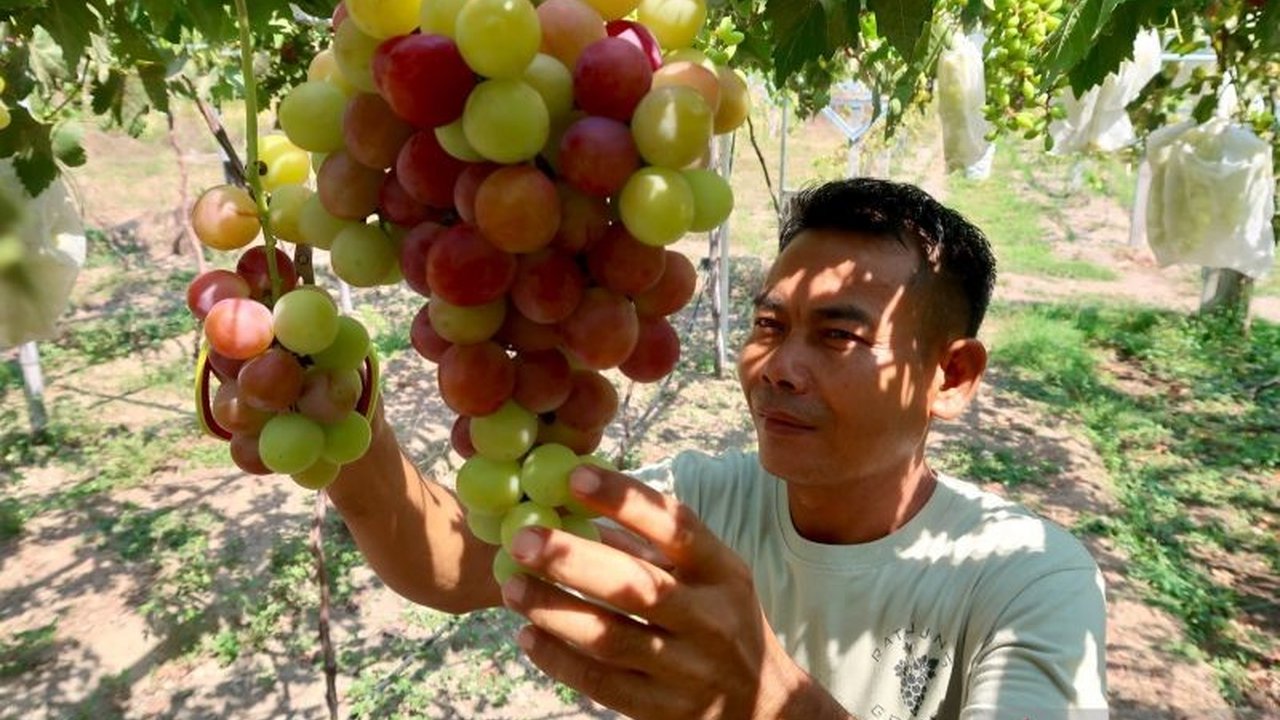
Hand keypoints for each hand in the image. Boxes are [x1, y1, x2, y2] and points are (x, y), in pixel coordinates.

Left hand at [501, 465, 849, 719]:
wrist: (763, 705)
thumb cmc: (722, 620)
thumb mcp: (710, 575)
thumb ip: (652, 545)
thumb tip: (579, 510)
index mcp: (722, 572)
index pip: (677, 527)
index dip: (626, 499)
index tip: (575, 476)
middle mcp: (710, 619)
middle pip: (638, 586)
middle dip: (574, 560)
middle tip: (522, 539)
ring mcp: (688, 669)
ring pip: (611, 639)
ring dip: (554, 611)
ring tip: (511, 588)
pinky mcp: (663, 710)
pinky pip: (601, 684)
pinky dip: (559, 659)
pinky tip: (527, 636)